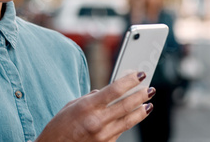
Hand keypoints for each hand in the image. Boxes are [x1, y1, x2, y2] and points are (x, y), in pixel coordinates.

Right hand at [36, 72, 154, 141]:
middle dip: (141, 95)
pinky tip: (134, 117)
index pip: (114, 90)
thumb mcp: (72, 106)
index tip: (140, 74)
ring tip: (148, 104)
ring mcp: (103, 136)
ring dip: (141, 111)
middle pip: (126, 105)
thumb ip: (90, 98)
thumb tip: (104, 91)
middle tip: (150, 89)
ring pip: (128, 121)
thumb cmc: (59, 126)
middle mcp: (97, 121)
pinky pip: (120, 131)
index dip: (130, 81)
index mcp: (87, 107)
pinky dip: (128, 122)